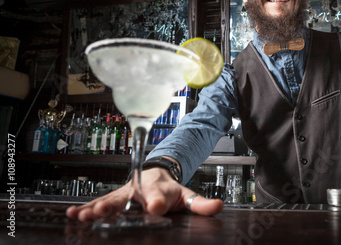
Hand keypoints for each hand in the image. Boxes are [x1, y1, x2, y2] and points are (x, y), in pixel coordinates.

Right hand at [66, 168, 223, 221]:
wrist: (155, 175)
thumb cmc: (170, 189)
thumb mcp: (187, 196)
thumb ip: (201, 203)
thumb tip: (219, 207)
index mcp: (160, 189)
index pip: (160, 196)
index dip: (158, 201)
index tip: (156, 207)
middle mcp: (139, 190)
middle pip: (128, 198)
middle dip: (116, 205)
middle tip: (103, 211)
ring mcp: (124, 195)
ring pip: (109, 201)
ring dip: (96, 208)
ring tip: (85, 214)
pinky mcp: (114, 199)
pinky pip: (98, 204)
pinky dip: (84, 208)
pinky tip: (71, 214)